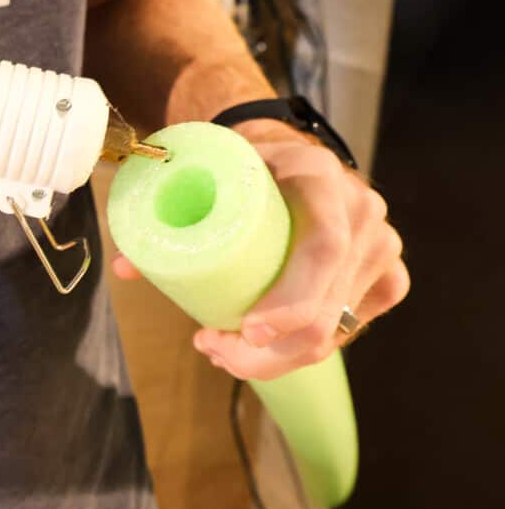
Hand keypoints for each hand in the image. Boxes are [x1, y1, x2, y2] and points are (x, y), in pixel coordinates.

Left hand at [113, 122, 408, 379]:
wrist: (283, 150)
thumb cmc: (239, 165)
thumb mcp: (204, 170)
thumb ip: (163, 210)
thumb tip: (125, 267)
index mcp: (319, 175)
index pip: (323, 246)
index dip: (290, 300)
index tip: (246, 331)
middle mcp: (361, 210)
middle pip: (329, 305)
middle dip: (269, 350)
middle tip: (213, 350)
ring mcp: (379, 245)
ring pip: (336, 329)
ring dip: (278, 358)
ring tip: (223, 352)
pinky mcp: (383, 275)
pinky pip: (348, 329)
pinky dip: (303, 351)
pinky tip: (264, 351)